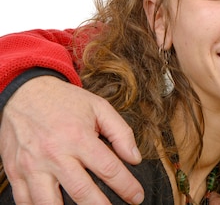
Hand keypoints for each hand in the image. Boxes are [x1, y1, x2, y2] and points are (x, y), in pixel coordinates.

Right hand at [0, 76, 143, 203]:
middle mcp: (54, 154)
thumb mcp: (99, 107)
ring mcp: (32, 166)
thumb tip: (134, 158)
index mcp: (78, 137)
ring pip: (50, 204)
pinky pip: (25, 201)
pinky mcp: (15, 172)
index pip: (109, 170)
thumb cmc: (64, 101)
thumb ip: (121, 132)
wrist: (24, 93)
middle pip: (82, 192)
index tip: (137, 196)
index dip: (127, 187)